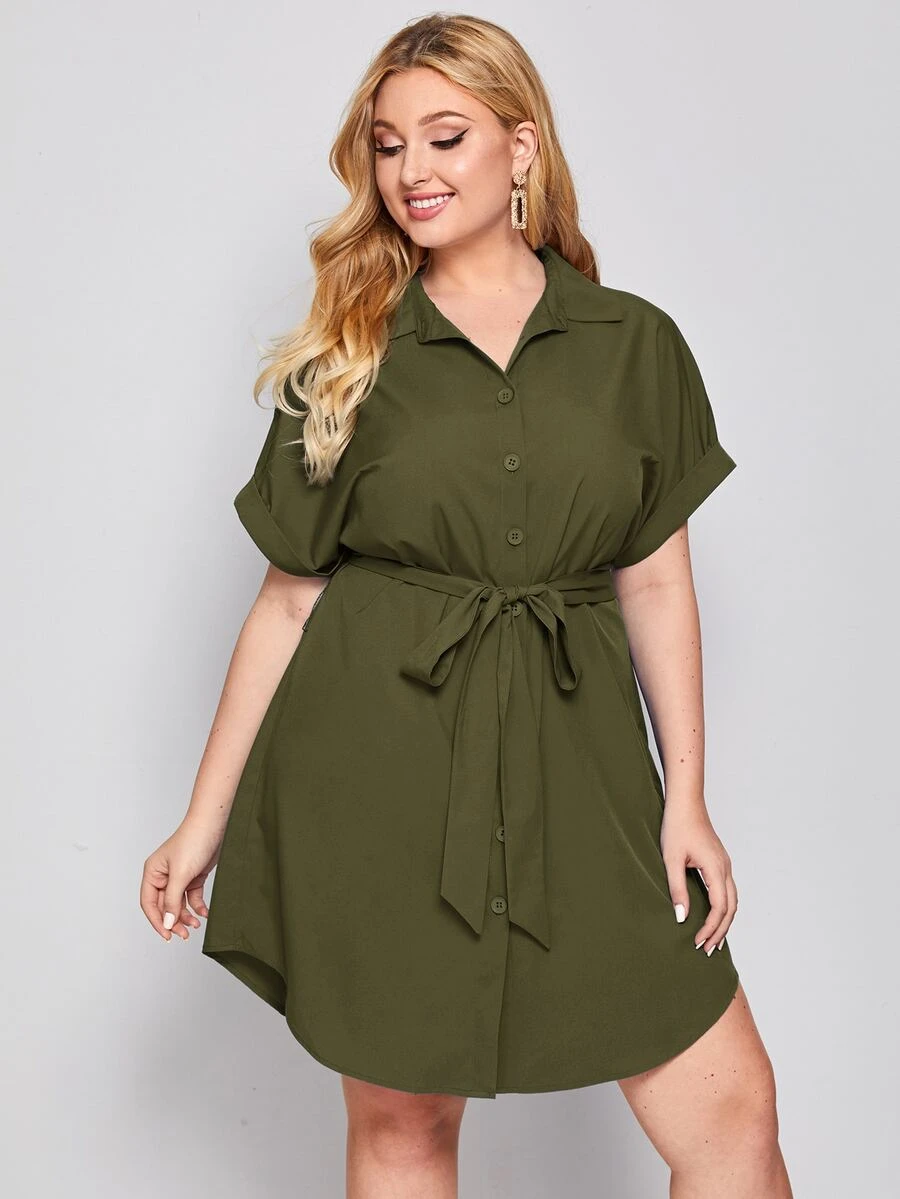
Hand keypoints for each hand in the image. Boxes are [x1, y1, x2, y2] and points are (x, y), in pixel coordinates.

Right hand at [140, 820, 223, 941]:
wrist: (214, 825)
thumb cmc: (193, 842)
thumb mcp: (181, 875)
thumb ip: (173, 901)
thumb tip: (168, 922)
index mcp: (153, 873)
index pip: (149, 903)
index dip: (157, 921)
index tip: (167, 935)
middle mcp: (163, 876)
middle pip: (165, 906)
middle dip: (174, 921)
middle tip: (184, 934)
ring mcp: (179, 876)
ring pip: (178, 903)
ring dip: (186, 916)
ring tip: (196, 925)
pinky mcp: (194, 876)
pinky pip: (192, 897)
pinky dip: (197, 906)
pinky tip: (204, 913)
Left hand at [660, 801, 737, 953]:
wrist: (685, 802)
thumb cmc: (676, 827)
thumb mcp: (671, 859)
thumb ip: (677, 889)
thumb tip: (681, 918)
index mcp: (715, 868)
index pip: (719, 908)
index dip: (710, 928)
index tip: (697, 942)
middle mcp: (725, 868)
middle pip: (731, 908)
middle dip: (720, 931)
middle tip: (707, 950)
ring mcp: (724, 864)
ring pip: (732, 900)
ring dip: (724, 922)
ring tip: (713, 940)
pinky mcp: (719, 861)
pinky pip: (727, 891)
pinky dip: (723, 908)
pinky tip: (713, 915)